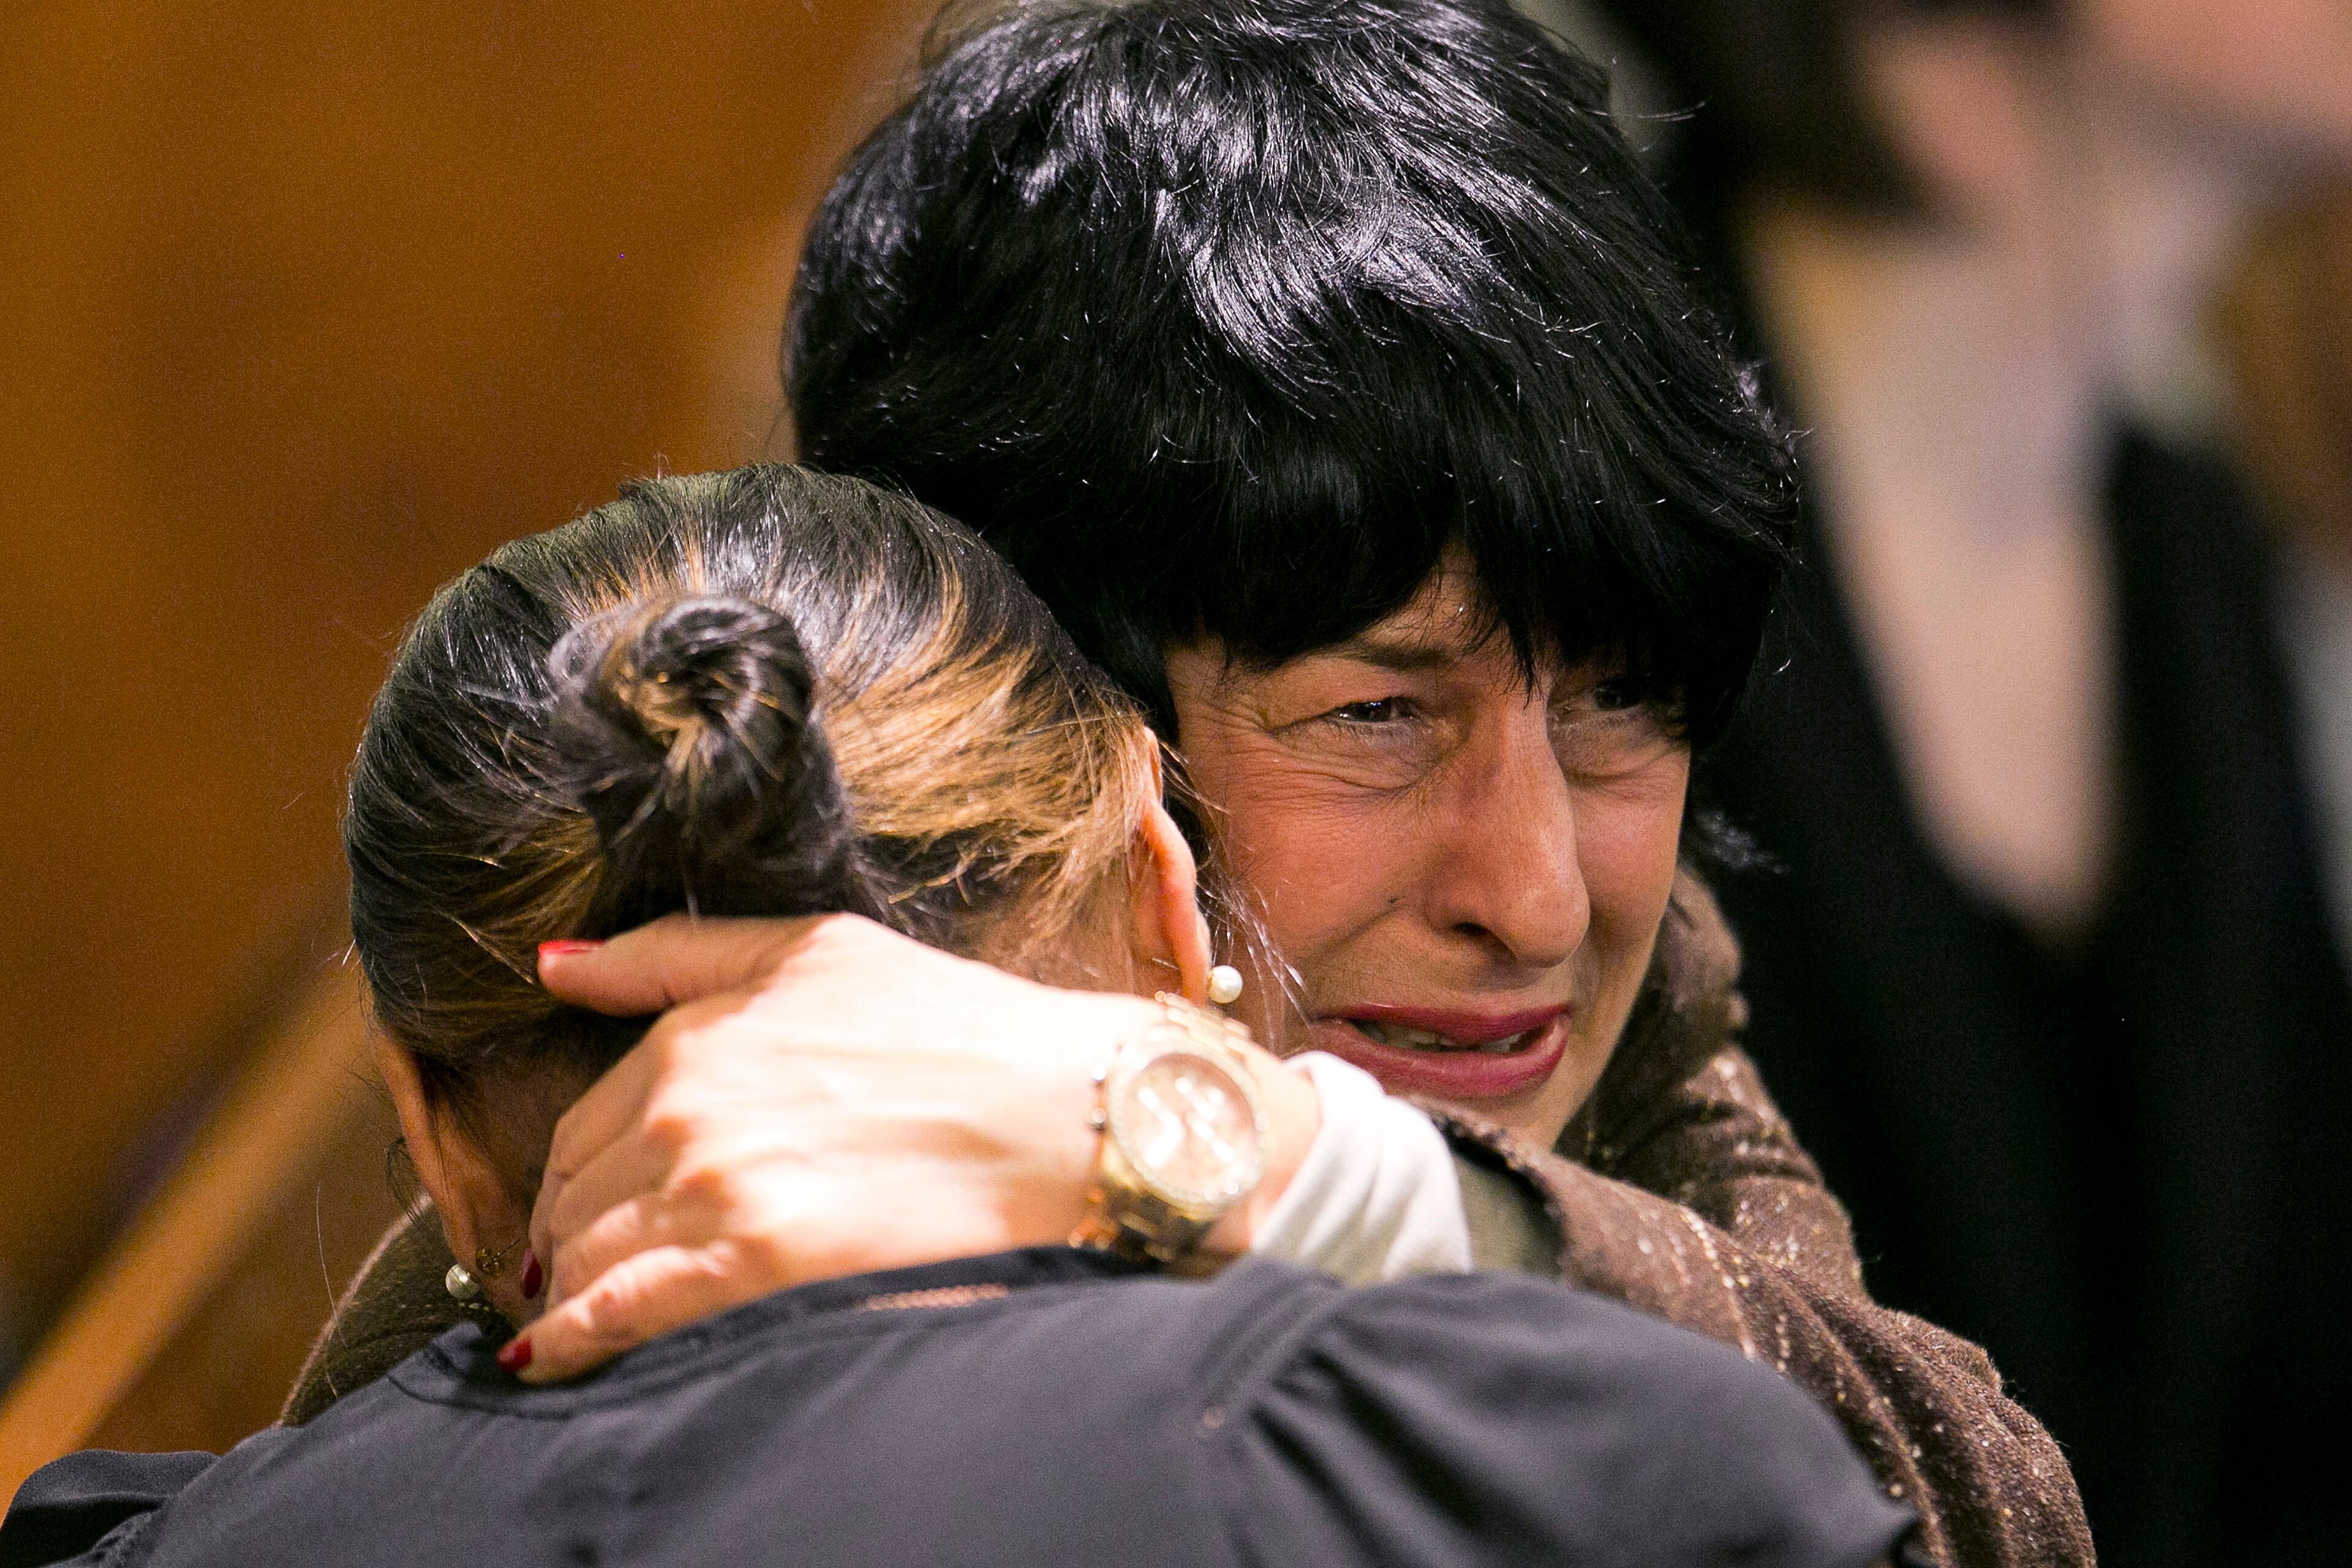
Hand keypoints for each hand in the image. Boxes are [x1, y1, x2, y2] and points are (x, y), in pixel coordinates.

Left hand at [514, 913, 1314, 1381]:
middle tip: (573, 1271)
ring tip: (577, 1316)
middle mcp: (690, 1108)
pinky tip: (559, 1355)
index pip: (583, 1124)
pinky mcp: (754, 1264)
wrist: (1063, 1110)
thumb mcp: (814, 948)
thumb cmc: (955, 1025)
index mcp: (697, 1035)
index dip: (574, 1175)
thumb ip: (674, 953)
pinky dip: (576, 1338)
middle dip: (562, 1237)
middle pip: (574, 1196)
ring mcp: (718, 1188)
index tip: (581, 1206)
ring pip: (587, 1258)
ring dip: (567, 1292)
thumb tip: (554, 962)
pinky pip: (621, 1313)